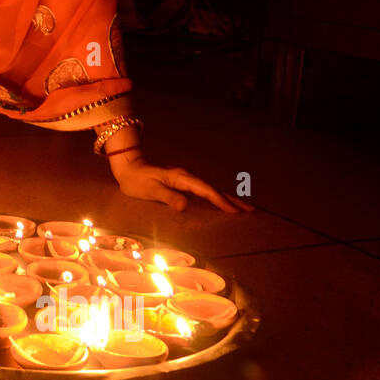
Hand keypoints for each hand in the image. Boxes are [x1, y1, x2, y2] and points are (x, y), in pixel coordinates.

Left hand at [111, 155, 253, 212]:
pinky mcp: (183, 183)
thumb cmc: (137, 181)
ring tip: (244, 208)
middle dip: (232, 200)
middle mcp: (187, 177)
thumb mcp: (150, 190)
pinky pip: (204, 191)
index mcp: (181, 178)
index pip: (206, 191)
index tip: (234, 212)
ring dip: (227, 199)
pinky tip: (222, 203)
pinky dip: (217, 197)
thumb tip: (185, 206)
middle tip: (250, 211)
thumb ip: (168, 197)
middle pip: (214, 189)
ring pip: (211, 190)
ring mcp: (186, 179)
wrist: (129, 168)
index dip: (220, 201)